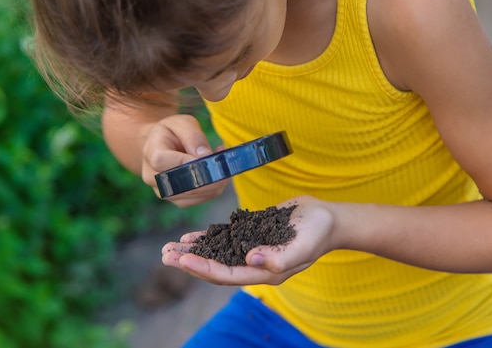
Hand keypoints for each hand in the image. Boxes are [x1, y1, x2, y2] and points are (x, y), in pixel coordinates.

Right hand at [142, 114, 228, 206]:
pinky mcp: (178, 200)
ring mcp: (165, 192)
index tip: (207, 156)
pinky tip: (219, 173)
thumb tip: (205, 155)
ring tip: (223, 164)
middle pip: (181, 184)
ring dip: (215, 182)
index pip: (162, 161)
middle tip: (225, 164)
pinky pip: (200, 199)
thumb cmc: (171, 132)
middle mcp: (153, 177)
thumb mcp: (181, 123)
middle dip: (208, 176)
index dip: (186, 161)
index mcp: (151, 152)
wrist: (160, 147)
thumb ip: (193, 136)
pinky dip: (215, 187)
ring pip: (194, 195)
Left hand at [161, 196, 336, 284]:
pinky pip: (223, 239)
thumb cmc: (318, 232)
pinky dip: (205, 238)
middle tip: (164, 255)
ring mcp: (251, 249)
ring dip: (192, 252)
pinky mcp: (250, 234)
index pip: (228, 274)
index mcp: (266, 272)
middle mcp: (254, 264)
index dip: (204, 268)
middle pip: (215, 267)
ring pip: (215, 254)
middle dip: (190, 262)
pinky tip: (189, 236)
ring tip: (168, 248)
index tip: (183, 260)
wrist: (327, 217)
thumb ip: (281, 256)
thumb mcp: (304, 243)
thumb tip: (252, 259)